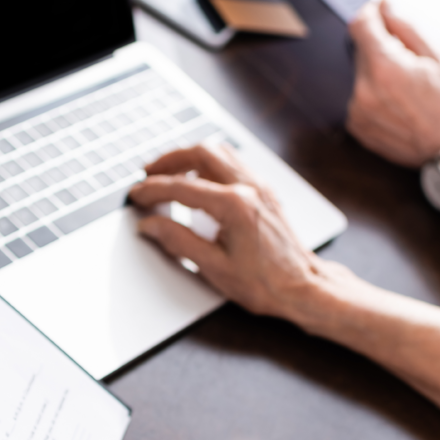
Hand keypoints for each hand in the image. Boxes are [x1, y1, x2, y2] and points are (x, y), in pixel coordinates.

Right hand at [129, 144, 351, 324]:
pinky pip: (233, 163)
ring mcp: (259, 186)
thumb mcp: (213, 267)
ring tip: (170, 172)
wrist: (303, 287)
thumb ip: (177, 241)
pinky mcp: (264, 192)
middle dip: (169, 160)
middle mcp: (249, 188)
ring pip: (219, 152)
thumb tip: (150, 226)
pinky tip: (199, 179)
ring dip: (190, 157)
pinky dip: (210, 164)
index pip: (182, 188)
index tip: (136, 195)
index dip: (153, 190)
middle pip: (201, 153)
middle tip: (148, 174)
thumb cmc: (265, 283)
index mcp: (235, 206)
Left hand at [347, 0, 439, 166]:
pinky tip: (400, 105)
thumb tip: (386, 7)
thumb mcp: (439, 56)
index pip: (361, 26)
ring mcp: (357, 111)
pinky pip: (360, 98)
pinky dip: (375, 95)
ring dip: (379, 73)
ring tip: (409, 89)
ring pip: (361, 75)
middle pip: (362, 51)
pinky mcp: (357, 127)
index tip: (381, 11)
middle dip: (382, 47)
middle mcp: (363, 90)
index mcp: (384, 69)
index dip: (371, 13)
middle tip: (411, 61)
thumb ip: (407, 27)